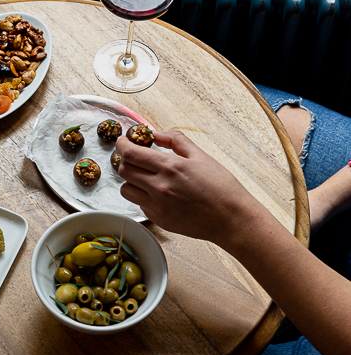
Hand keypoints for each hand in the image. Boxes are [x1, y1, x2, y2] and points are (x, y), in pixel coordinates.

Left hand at [118, 131, 262, 247]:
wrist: (232, 219)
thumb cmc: (221, 187)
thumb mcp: (200, 155)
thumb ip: (175, 140)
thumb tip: (155, 134)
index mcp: (170, 167)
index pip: (131, 153)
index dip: (123, 145)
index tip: (124, 141)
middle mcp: (160, 187)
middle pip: (123, 170)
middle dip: (125, 160)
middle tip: (134, 156)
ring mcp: (158, 206)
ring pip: (125, 190)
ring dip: (130, 180)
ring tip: (144, 176)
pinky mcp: (160, 220)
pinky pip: (139, 204)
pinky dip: (143, 196)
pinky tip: (158, 192)